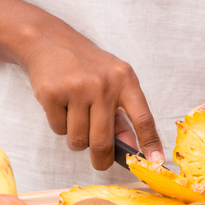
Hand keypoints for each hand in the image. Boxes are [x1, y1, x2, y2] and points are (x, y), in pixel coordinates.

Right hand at [17, 23, 162, 170]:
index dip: (150, 142)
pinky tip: (61, 106)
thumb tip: (133, 147)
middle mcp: (103, 84)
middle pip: (103, 141)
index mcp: (125, 80)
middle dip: (102, 159)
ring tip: (76, 119)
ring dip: (77, 140)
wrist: (50, 42)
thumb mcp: (112, 81)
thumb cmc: (86, 66)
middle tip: (100, 162)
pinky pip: (59, 130)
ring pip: (78, 140)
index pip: (143, 118)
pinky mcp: (52, 94)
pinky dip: (60, 126)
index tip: (155, 161)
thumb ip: (123, 113)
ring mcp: (77, 88)